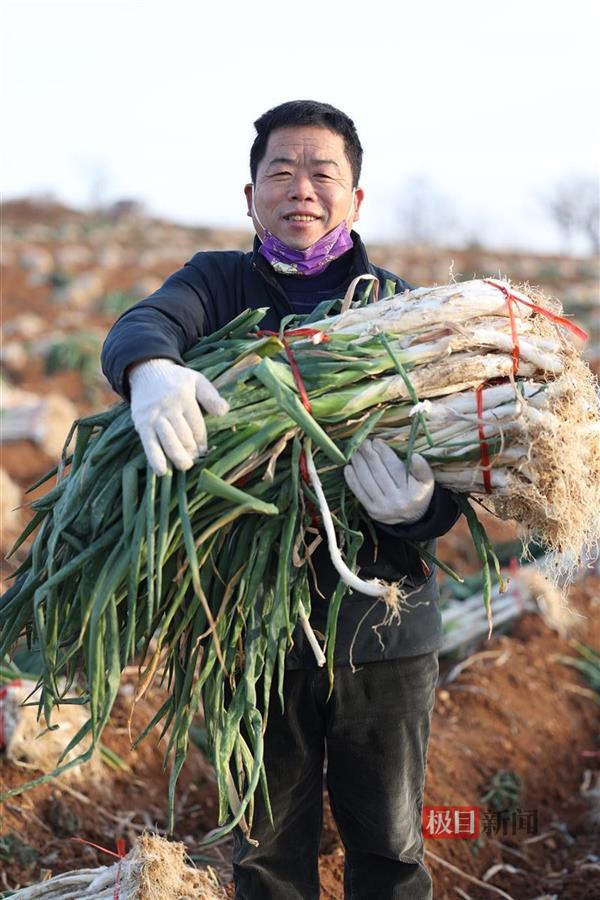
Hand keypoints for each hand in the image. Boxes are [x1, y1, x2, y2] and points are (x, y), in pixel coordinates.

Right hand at [129, 358, 228, 475]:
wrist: (146, 371)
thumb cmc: (176, 380)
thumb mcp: (196, 380)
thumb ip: (211, 396)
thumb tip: (224, 411)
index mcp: (184, 397)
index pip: (196, 424)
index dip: (202, 440)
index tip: (204, 450)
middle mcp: (168, 408)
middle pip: (183, 434)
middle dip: (191, 449)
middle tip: (195, 459)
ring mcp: (154, 417)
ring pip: (167, 440)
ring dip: (177, 455)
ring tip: (185, 465)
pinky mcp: (141, 424)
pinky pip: (148, 444)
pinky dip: (155, 458)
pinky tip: (161, 471)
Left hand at [344, 438, 433, 524]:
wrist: (411, 517)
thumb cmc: (418, 492)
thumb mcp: (427, 481)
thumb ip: (423, 468)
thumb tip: (414, 456)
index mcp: (413, 492)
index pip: (394, 467)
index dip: (384, 452)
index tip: (377, 441)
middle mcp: (397, 501)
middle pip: (378, 472)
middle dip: (369, 455)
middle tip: (363, 443)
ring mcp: (382, 508)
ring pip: (367, 481)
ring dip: (359, 464)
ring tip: (355, 452)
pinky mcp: (371, 511)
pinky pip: (359, 492)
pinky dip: (352, 479)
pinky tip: (348, 467)